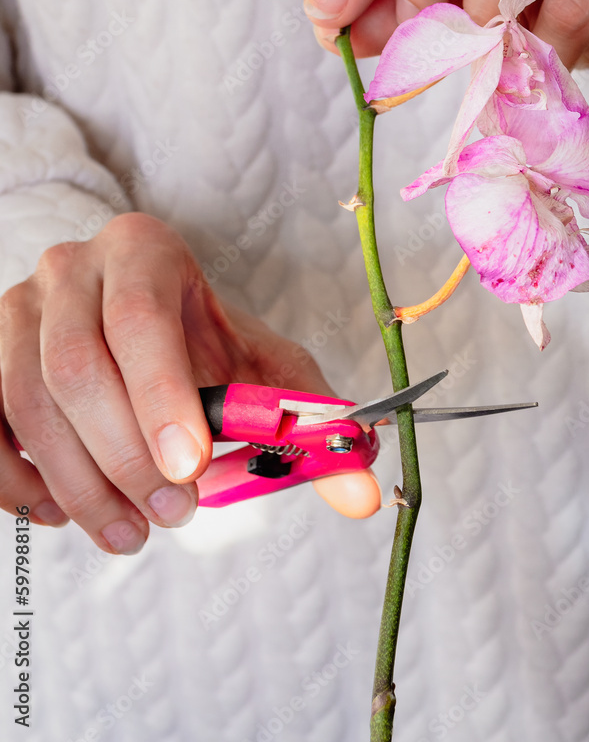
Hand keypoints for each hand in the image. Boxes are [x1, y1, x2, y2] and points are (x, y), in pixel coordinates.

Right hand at [0, 213, 380, 553]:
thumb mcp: (260, 363)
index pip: (140, 317)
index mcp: (143, 251)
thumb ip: (308, 419)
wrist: (133, 314)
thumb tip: (361, 492)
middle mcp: (72, 269)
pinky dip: (18, 481)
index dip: (160, 396)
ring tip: (130, 531)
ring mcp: (17, 308)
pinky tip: (64, 510)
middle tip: (172, 515)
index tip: (190, 469)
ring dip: (78, 483)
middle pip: (76, 366)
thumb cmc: (201, 338)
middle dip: (124, 457)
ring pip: (26, 401)